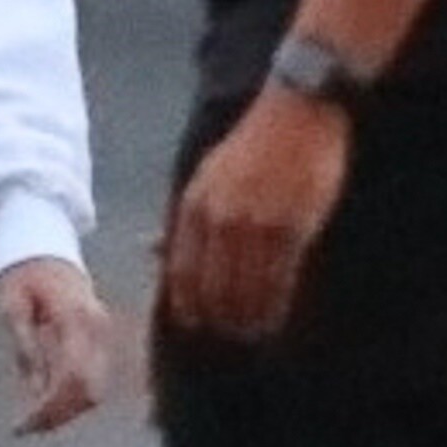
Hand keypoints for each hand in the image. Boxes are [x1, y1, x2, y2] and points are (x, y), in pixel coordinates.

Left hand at [0, 256, 111, 434]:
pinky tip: (41, 403)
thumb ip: (25, 346)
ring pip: (94, 389)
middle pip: (89, 391)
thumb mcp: (12, 306)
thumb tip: (35, 389)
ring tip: (30, 421)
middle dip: (58, 416)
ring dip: (65, 410)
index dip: (49, 408)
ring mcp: (102, 334)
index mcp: (76, 318)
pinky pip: (91, 378)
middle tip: (24, 428)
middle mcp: (98, 328)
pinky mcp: (99, 339)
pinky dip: (69, 396)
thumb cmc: (22, 273)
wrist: (43, 245)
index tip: (22, 425)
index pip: (72, 378)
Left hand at [159, 88, 351, 340]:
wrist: (297, 109)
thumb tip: (149, 249)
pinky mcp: (291, 225)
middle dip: (220, 318)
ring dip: (250, 318)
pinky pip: (280, 278)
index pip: (182, 271)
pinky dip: (277, 303)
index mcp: (194, 204)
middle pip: (213, 287)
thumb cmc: (253, 144)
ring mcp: (256, 223)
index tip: (196, 324)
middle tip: (231, 337)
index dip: (189, 304)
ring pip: (247, 288)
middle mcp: (220, 218)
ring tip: (255, 334)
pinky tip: (278, 315)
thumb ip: (184, 218)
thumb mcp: (208, 176)